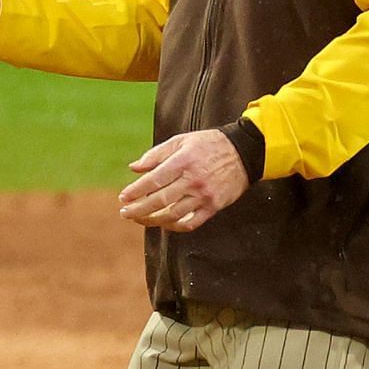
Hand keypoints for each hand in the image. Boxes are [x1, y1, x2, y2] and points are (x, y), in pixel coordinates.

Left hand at [117, 129, 247, 232]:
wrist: (245, 152)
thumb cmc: (208, 144)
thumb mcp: (181, 141)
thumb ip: (156, 155)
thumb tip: (134, 168)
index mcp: (183, 162)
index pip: (154, 180)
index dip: (136, 191)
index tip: (123, 198)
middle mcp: (193, 180)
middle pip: (160, 200)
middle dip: (139, 209)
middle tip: (125, 213)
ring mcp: (204, 195)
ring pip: (174, 214)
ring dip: (153, 220)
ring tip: (139, 220)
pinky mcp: (214, 206)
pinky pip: (191, 222)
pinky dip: (175, 226)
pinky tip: (163, 224)